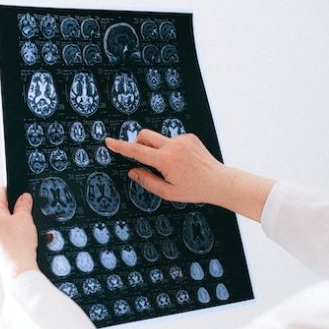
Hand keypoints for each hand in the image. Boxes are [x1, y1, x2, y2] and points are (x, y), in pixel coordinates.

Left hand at [0, 186, 38, 280]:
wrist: (19, 270)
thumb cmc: (19, 247)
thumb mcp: (25, 219)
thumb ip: (24, 204)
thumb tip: (24, 198)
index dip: (13, 191)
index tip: (22, 192)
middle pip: (1, 208)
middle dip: (15, 208)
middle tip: (28, 212)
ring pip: (4, 221)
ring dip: (16, 221)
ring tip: (27, 228)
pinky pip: (5, 233)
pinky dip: (15, 232)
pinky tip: (24, 238)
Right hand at [105, 130, 227, 204]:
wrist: (219, 181)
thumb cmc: (194, 189)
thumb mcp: (168, 192)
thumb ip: (147, 181)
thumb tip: (132, 171)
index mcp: (166, 161)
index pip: (137, 151)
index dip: (120, 146)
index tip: (109, 141)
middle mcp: (174, 146)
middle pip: (144, 135)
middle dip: (137, 143)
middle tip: (142, 158)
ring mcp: (182, 139)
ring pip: (158, 139)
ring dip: (157, 150)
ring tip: (172, 167)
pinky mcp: (189, 137)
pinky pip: (171, 140)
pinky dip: (170, 149)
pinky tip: (182, 162)